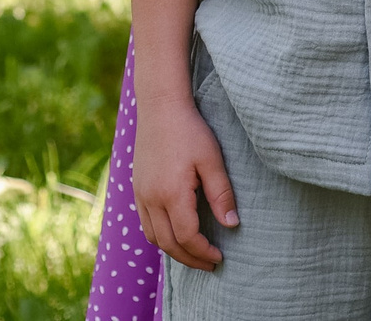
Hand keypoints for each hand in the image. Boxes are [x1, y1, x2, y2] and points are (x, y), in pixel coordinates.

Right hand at [135, 97, 238, 271]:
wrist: (160, 107)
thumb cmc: (190, 130)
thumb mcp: (212, 159)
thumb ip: (221, 194)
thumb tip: (232, 225)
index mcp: (172, 193)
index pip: (186, 237)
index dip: (203, 252)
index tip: (219, 257)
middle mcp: (152, 199)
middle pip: (168, 243)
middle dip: (190, 259)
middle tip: (210, 264)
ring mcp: (141, 194)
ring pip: (153, 237)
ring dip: (173, 251)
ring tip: (194, 254)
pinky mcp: (137, 189)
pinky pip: (145, 223)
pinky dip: (160, 236)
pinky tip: (175, 234)